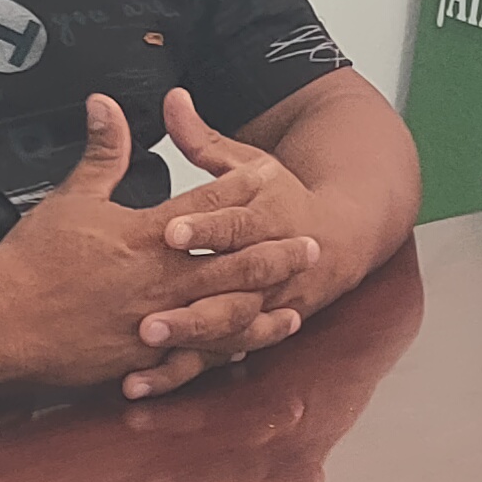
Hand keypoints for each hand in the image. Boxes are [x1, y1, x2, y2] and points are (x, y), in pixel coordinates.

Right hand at [0, 93, 317, 397]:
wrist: (0, 317)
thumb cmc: (34, 257)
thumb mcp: (71, 197)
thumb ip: (101, 152)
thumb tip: (105, 101)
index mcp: (144, 235)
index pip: (205, 209)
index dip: (241, 193)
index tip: (272, 180)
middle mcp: (158, 279)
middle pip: (232, 264)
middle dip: (274, 255)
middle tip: (311, 247)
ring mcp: (153, 322)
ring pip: (223, 316)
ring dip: (262, 311)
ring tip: (294, 307)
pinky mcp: (140, 357)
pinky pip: (193, 357)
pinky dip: (222, 353)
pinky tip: (244, 350)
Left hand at [144, 88, 345, 395]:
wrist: (340, 240)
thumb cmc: (284, 198)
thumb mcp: (250, 165)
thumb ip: (204, 139)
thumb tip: (171, 97)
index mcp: (269, 217)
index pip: (235, 223)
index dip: (204, 228)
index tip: (167, 229)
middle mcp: (270, 266)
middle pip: (231, 290)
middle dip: (190, 307)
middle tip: (145, 317)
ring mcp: (264, 306)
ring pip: (226, 331)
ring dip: (185, 344)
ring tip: (143, 349)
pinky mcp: (251, 333)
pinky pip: (215, 358)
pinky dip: (180, 373)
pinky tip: (141, 383)